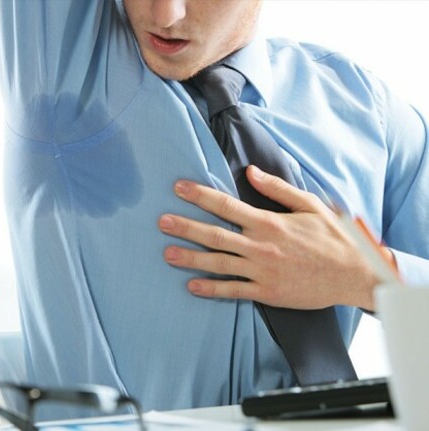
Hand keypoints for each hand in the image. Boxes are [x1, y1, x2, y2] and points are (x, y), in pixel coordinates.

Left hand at [158, 165, 389, 310]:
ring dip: (190, 258)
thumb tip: (250, 172)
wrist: (355, 275)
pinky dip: (211, 288)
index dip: (200, 195)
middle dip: (185, 227)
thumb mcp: (309, 205)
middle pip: (214, 234)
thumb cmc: (333, 237)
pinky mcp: (266, 292)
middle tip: (161, 222)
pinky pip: (233, 290)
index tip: (178, 188)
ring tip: (167, 253)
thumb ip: (277, 189)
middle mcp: (260, 246)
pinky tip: (192, 286)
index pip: (226, 205)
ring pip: (218, 263)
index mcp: (268, 222)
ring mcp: (261, 271)